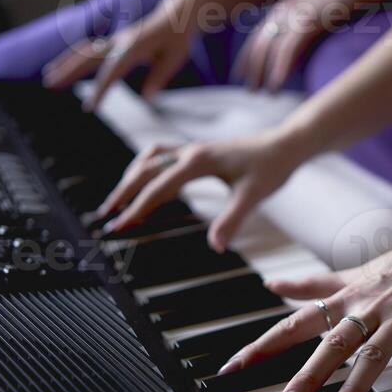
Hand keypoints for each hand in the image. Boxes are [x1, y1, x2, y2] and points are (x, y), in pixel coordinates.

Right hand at [42, 0, 199, 110]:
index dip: (100, 90)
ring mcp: (115, 40)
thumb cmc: (178, 39)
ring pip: (84, 52)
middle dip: (69, 72)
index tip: (90, 108)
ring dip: (65, 65)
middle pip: (89, 58)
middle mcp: (120, 42)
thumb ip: (159, 77)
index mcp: (134, 47)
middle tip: (50, 85)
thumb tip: (148, 98)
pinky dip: (73, 58)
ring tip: (48, 78)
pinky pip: (89, 49)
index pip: (112, 72)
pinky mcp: (114, 42)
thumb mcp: (174, 59)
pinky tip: (61, 68)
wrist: (176, 16)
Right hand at [96, 127, 301, 251]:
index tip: (119, 224)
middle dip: (123, 193)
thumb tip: (216, 247)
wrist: (285, 144)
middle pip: (144, 170)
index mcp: (198, 161)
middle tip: (105, 216)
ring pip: (149, 159)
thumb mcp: (253, 196)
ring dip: (130, 177)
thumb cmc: (271, 167)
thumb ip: (232, 221)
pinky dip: (146, 168)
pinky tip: (144, 181)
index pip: (158, 187)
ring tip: (117, 199)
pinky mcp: (197, 151)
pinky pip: (161, 156)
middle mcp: (190, 151)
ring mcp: (192, 149)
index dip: (136, 207)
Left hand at [220, 226, 391, 391]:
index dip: (264, 344)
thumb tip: (272, 283)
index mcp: (348, 297)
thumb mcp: (355, 273)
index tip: (234, 367)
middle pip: (332, 344)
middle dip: (305, 377)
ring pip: (373, 356)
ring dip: (353, 389)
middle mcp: (370, 307)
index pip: (297, 322)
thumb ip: (314, 284)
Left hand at [234, 0, 391, 92]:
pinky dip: (280, 68)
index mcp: (283, 10)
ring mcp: (294, 16)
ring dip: (264, 73)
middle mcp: (283, 12)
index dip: (248, 58)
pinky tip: (277, 84)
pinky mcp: (308, 22)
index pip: (257, 37)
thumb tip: (299, 51)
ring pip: (270, 49)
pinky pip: (288, 49)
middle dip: (253, 70)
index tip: (243, 76)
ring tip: (265, 94)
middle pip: (259, 45)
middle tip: (251, 91)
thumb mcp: (314, 13)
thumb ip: (302, 28)